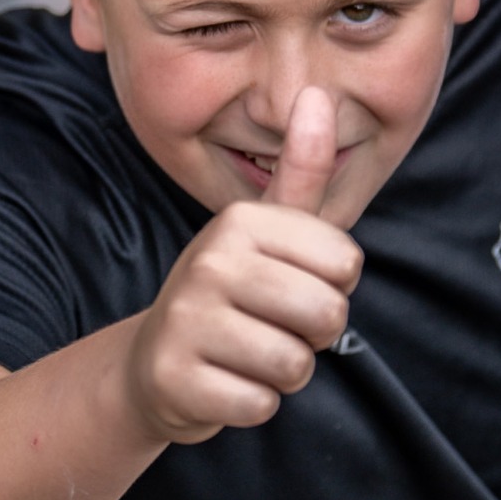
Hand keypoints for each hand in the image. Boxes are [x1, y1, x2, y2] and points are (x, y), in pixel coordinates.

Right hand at [125, 88, 362, 443]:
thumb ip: (302, 171)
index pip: (346, 264)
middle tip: (271, 327)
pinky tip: (224, 383)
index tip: (290, 285)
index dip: (332, 287)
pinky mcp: (176, 379)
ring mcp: (186, 320)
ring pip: (295, 364)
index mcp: (239, 221)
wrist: (154, 362)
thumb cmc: (230, 292)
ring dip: (284, 373)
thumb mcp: (266, 232)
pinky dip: (252, 404)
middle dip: (313, 336)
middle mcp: (208, 261)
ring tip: (248, 355)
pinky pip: (260, 405)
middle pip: (327, 315)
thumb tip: (320, 94)